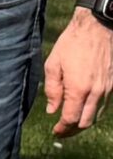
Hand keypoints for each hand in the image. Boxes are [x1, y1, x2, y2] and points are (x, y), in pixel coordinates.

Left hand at [44, 7, 112, 137]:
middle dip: (73, 130)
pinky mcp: (112, 83)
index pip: (71, 119)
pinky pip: (104, 104)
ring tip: (71, 123)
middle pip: (86, 122)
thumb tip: (53, 110)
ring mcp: (107, 88)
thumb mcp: (53, 64)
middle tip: (62, 131)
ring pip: (97, 115)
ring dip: (84, 122)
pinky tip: (83, 108)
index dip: (63, 128)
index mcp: (79, 88)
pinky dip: (93, 111)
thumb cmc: (72, 43)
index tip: (55, 131)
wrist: (98, 27)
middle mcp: (96, 92)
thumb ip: (53, 90)